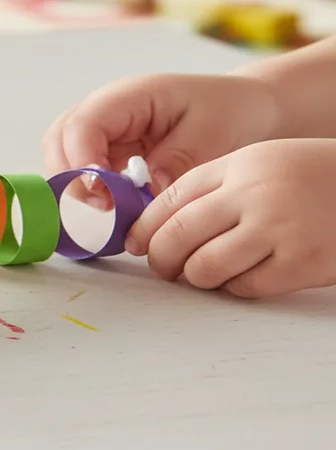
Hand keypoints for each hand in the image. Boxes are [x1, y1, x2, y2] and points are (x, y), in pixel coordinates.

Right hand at [42, 73, 280, 209]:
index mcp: (130, 96)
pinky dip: (93, 193)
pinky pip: (84, 172)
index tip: (104, 194)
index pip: (83, 125)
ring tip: (115, 208)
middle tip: (107, 206)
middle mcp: (107, 111)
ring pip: (64, 157)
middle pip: (59, 140)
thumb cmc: (233, 111)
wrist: (248, 109)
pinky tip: (119, 207)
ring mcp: (105, 131)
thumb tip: (145, 190)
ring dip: (79, 187)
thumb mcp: (214, 133)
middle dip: (72, 178)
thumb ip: (177, 160)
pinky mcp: (110, 151)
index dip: (82, 161)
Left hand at [125, 139, 335, 297]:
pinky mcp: (302, 263)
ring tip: (203, 273)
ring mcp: (279, 230)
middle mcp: (254, 194)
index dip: (144, 227)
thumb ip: (214, 186)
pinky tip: (242, 276)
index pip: (170, 199)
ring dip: (196, 277)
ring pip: (204, 268)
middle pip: (177, 236)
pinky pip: (244, 287)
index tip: (136, 244)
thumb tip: (157, 227)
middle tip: (162, 268)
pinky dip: (235, 287)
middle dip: (161, 259)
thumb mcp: (262, 163)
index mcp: (239, 165)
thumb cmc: (314, 177)